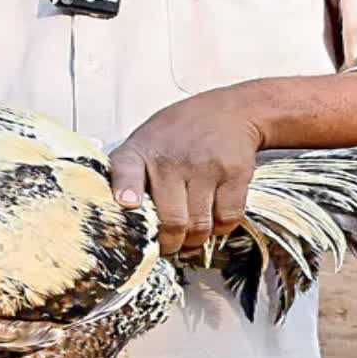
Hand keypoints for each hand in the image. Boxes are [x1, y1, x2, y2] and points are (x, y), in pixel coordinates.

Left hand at [109, 86, 261, 254]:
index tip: (128, 205)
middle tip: (169, 246)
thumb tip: (121, 219)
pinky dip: (220, 229)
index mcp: (141, 151)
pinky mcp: (234, 174)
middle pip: (171, 221)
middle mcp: (171, 159)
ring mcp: (205, 167)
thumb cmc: (179, 134)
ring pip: (199, 227)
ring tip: (189, 236)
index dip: (126, 190)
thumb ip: (128, 176)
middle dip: (169, 244)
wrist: (229, 111)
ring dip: (194, 240)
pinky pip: (226, 219)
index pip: (126, 169)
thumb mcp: (144, 142)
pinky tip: (212, 219)